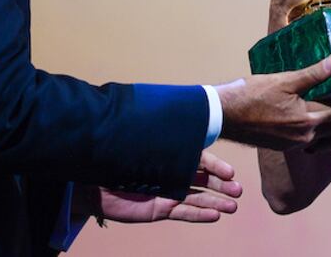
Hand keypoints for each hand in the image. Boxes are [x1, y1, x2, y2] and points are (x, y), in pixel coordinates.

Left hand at [93, 151, 242, 222]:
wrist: (92, 183)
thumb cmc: (114, 158)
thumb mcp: (136, 145)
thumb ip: (154, 137)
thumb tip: (168, 114)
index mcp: (171, 156)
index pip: (199, 160)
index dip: (215, 166)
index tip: (230, 172)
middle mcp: (174, 174)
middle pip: (204, 180)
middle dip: (222, 185)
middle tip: (238, 190)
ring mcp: (169, 193)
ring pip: (198, 198)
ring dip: (216, 202)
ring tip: (233, 206)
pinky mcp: (160, 210)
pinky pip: (184, 213)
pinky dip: (199, 215)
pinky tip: (215, 215)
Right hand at [216, 55, 330, 149]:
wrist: (223, 115)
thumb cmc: (251, 95)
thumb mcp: (284, 80)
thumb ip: (313, 73)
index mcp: (308, 122)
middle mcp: (303, 138)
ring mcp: (291, 144)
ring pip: (322, 135)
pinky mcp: (281, 145)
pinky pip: (307, 138)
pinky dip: (317, 130)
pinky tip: (317, 119)